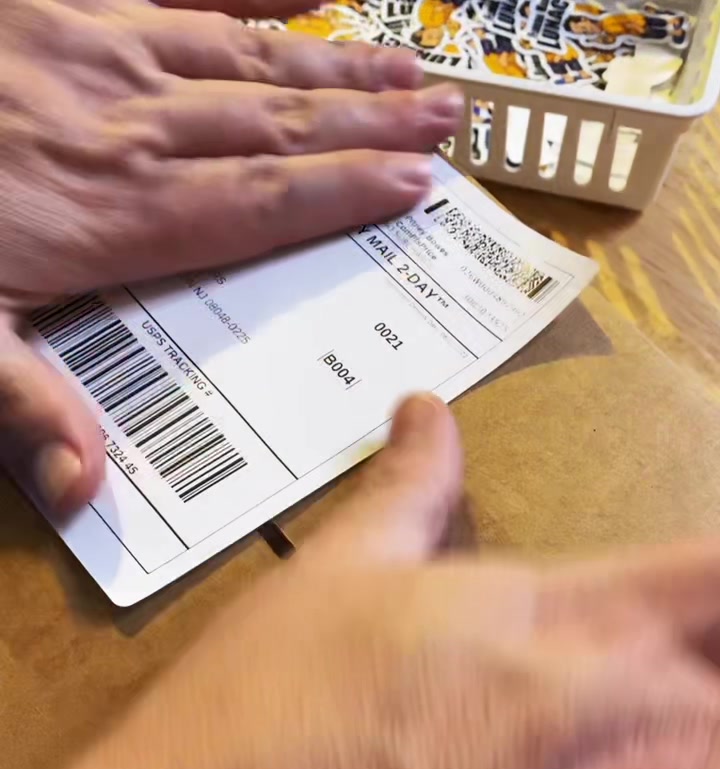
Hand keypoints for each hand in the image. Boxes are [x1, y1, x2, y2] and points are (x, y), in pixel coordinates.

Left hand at [0, 0, 459, 513]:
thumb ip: (22, 403)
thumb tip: (88, 489)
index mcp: (118, 213)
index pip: (262, 204)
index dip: (345, 195)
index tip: (417, 186)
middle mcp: (132, 127)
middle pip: (277, 125)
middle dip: (371, 123)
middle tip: (450, 119)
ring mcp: (101, 56)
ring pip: (246, 59)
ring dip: (336, 66)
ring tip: (409, 68)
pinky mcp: (65, 11)